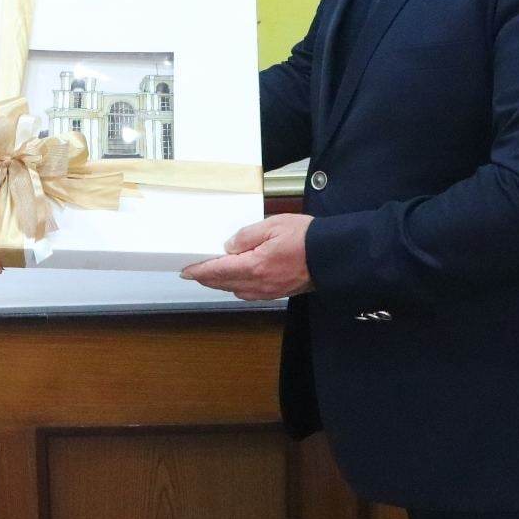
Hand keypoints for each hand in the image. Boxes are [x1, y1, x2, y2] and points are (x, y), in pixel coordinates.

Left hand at [181, 214, 314, 300]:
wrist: (333, 256)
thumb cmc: (306, 237)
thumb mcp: (273, 225)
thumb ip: (246, 236)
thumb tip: (228, 246)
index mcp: (254, 266)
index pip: (218, 271)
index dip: (199, 271)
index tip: (185, 270)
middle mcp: (259, 283)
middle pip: (224, 284)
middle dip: (206, 279)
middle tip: (193, 273)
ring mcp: (269, 291)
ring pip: (236, 290)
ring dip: (221, 284)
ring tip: (212, 275)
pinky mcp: (279, 292)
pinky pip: (250, 293)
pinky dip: (237, 287)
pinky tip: (237, 280)